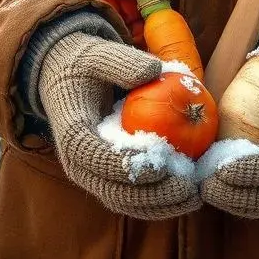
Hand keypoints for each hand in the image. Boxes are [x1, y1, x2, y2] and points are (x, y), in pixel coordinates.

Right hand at [38, 32, 201, 218]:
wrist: (64, 76)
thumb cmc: (84, 63)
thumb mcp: (98, 53)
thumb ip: (122, 61)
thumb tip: (155, 70)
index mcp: (72, 133)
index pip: (97, 159)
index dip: (129, 166)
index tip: (163, 162)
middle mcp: (77, 162)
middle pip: (113, 191)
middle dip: (153, 195)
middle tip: (190, 189)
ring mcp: (90, 173)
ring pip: (123, 202)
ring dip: (159, 205)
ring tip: (194, 196)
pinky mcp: (104, 176)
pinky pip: (130, 197)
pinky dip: (156, 200)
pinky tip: (185, 194)